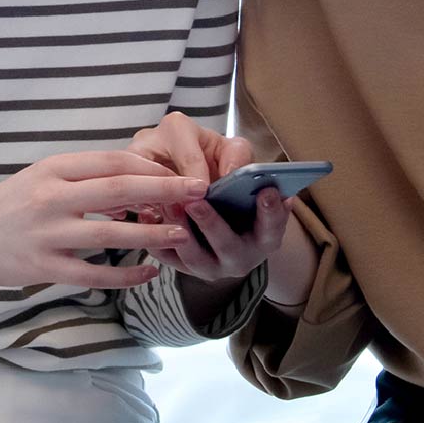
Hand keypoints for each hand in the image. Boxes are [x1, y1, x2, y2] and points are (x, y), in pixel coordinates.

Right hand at [0, 151, 205, 293]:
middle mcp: (50, 197)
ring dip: (152, 233)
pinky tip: (150, 272)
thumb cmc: (11, 205)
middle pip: (118, 189)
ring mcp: (47, 234)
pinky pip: (95, 273)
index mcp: (53, 168)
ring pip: (111, 233)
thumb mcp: (43, 178)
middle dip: (165, 190)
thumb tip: (138, 181)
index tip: (181, 171)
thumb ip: (85, 178)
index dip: (151, 166)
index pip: (112, 161)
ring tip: (182, 233)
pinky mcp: (44, 268)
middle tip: (200, 191)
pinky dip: (126, 274)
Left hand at [127, 112, 284, 282]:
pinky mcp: (181, 265)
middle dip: (212, 223)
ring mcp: (210, 264)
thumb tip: (231, 170)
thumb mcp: (235, 159)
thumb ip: (238, 157)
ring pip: (194, 256)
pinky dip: (157, 240)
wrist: (200, 200)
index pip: (273, 228)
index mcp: (265, 234)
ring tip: (169, 204)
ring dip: (181, 230)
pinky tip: (149, 217)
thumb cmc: (223, 178)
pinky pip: (167, 257)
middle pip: (229, 247)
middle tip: (197, 201)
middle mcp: (240, 255)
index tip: (266, 192)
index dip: (272, 211)